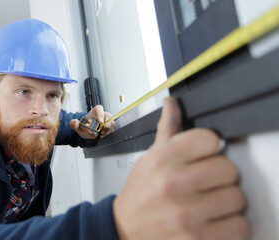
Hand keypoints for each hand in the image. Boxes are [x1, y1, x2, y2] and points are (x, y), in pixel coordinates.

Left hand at [69, 105, 114, 138]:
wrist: (88, 132)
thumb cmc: (84, 127)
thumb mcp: (78, 126)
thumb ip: (74, 124)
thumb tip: (74, 122)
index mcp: (95, 112)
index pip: (99, 108)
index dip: (100, 114)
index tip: (100, 122)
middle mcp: (102, 114)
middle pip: (108, 116)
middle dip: (106, 124)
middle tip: (101, 130)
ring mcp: (107, 120)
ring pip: (112, 122)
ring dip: (107, 129)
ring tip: (101, 134)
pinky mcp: (109, 126)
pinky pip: (112, 129)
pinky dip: (108, 133)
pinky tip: (101, 136)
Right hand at [113, 96, 248, 239]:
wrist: (126, 228)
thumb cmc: (140, 193)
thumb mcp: (150, 157)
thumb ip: (167, 129)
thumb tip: (171, 103)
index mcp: (162, 159)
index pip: (210, 139)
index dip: (210, 148)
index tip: (204, 155)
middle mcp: (172, 184)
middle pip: (229, 169)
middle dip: (221, 176)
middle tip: (208, 181)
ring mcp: (185, 214)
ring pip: (236, 198)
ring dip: (227, 201)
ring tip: (210, 202)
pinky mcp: (197, 239)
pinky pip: (238, 226)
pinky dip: (231, 225)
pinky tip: (214, 219)